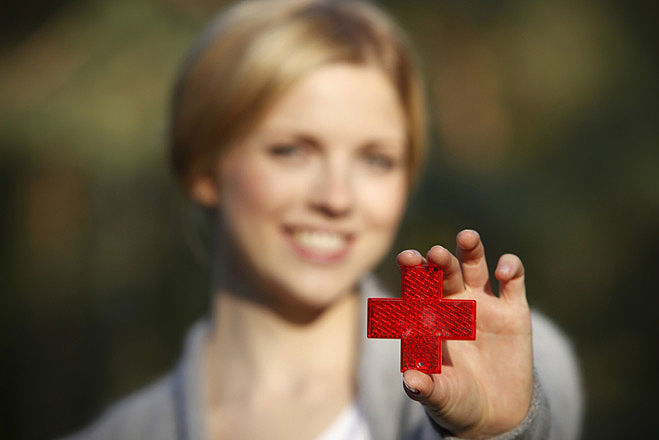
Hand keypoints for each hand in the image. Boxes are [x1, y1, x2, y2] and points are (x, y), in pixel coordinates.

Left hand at [398, 229, 532, 437]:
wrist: (494, 413)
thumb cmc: (455, 400)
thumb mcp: (440, 396)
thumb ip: (425, 386)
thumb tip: (410, 381)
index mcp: (428, 317)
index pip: (416, 288)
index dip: (411, 272)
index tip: (407, 258)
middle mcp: (453, 303)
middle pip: (443, 273)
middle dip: (439, 261)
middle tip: (435, 253)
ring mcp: (483, 304)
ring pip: (475, 267)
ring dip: (471, 251)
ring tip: (467, 238)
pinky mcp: (514, 311)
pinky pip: (513, 282)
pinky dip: (511, 269)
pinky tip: (505, 270)